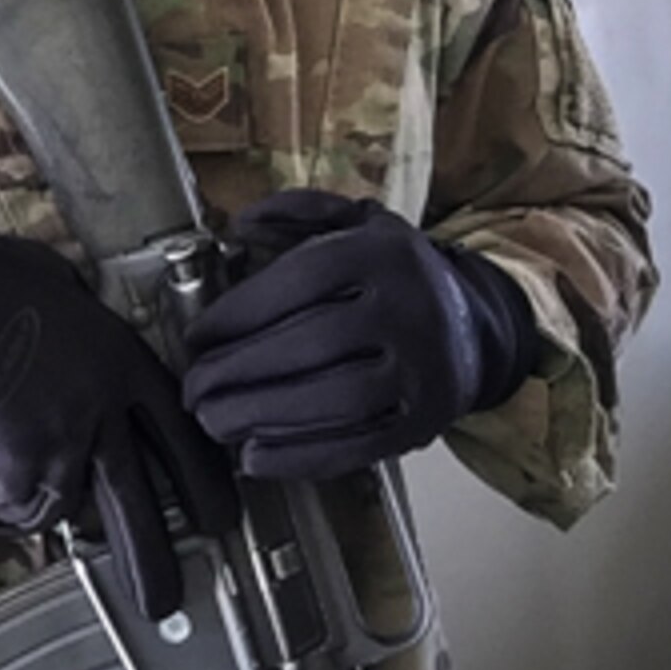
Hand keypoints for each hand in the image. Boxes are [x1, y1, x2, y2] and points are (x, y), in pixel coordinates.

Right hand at [0, 212, 238, 618]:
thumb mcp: (66, 291)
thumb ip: (88, 333)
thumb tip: (84, 335)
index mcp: (124, 364)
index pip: (182, 436)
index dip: (203, 481)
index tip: (218, 513)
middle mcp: (105, 415)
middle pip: (143, 503)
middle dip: (155, 559)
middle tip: (165, 598)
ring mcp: (63, 449)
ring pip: (72, 509)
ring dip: (52, 508)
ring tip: (35, 506)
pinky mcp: (18, 473)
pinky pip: (16, 501)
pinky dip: (1, 493)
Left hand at [182, 190, 536, 481]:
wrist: (477, 329)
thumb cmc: (398, 277)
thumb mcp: (359, 224)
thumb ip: (299, 212)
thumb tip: (241, 222)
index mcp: (385, 254)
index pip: (301, 280)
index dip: (239, 311)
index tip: (196, 337)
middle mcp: (410, 310)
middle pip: (312, 343)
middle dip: (238, 370)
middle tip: (193, 388)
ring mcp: (422, 371)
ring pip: (335, 399)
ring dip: (263, 415)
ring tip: (214, 421)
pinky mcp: (425, 424)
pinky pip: (358, 447)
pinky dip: (301, 457)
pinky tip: (255, 456)